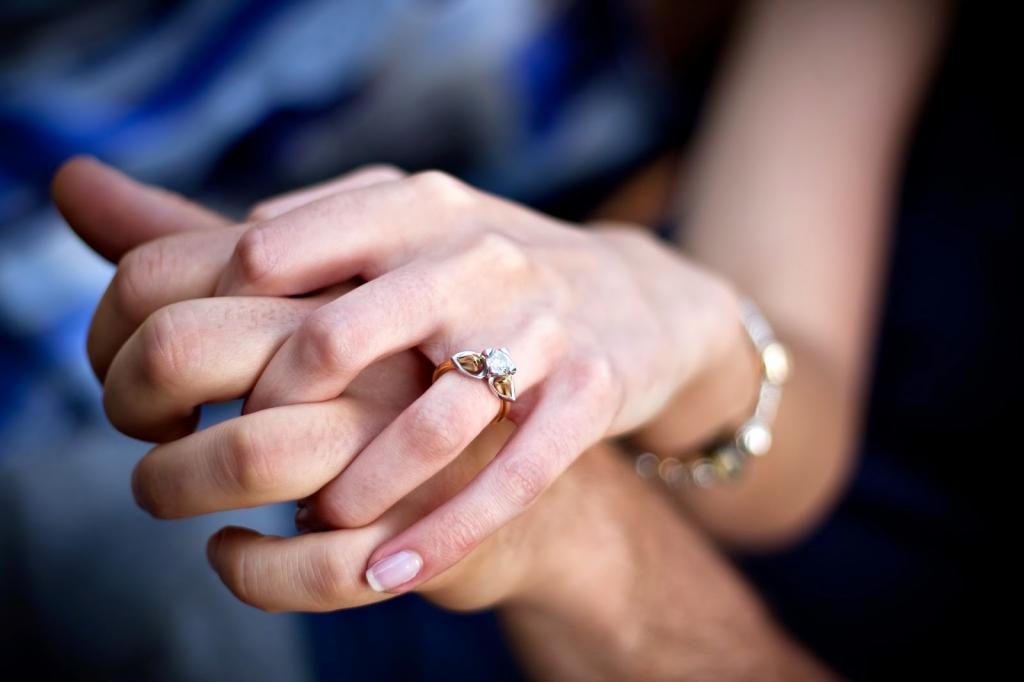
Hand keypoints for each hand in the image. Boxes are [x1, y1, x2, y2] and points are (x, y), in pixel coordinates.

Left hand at [209, 165, 742, 592]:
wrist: (638, 300)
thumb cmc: (498, 270)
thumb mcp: (423, 221)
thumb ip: (330, 220)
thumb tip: (227, 248)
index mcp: (417, 208)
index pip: (271, 253)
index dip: (218, 325)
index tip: (206, 382)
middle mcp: (476, 257)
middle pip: (333, 338)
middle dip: (274, 414)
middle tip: (253, 455)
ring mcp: (539, 327)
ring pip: (426, 426)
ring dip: (355, 493)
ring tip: (323, 520)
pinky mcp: (591, 393)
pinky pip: (511, 481)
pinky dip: (442, 538)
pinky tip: (389, 574)